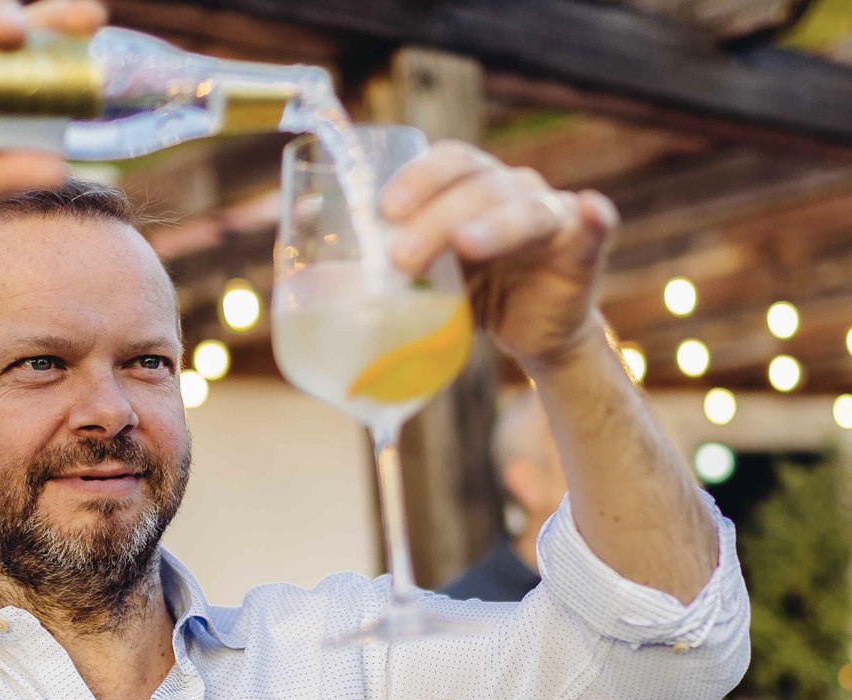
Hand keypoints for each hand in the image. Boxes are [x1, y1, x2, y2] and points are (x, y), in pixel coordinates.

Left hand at [380, 141, 618, 368]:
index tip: (384, 211)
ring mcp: (551, 216)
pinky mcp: (582, 250)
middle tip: (401, 257)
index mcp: (474, 185)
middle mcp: (514, 188)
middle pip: (479, 187)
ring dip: (493, 225)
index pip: (449, 162)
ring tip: (466, 246)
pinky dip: (594, 218)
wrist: (526, 331)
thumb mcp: (425, 272)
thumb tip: (311, 245)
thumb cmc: (470, 291)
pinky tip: (591, 212)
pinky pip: (594, 228)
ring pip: (524, 210)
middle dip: (436, 219)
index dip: (419, 178)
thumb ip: (385, 255)